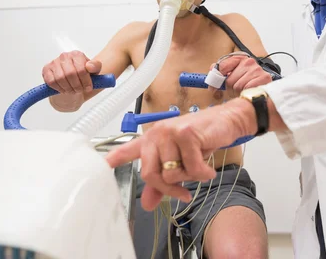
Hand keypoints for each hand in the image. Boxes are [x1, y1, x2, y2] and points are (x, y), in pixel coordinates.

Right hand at [42, 51, 101, 93]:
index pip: (82, 69)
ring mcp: (54, 62)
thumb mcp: (94, 71)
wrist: (72, 80)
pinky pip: (51, 81)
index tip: (88, 88)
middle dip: (77, 86)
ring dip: (68, 88)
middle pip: (71, 74)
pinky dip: (59, 88)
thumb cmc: (83, 75)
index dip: (86, 81)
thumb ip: (96, 67)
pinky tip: (64, 89)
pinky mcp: (46, 69)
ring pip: (60, 78)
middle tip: (79, 90)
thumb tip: (90, 66)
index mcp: (77, 54)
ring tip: (73, 91)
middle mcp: (65, 56)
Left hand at [105, 99, 256, 210]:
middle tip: (183, 192)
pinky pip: (191, 169)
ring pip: (172, 174)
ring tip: (199, 167)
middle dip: (169, 188)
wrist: (226, 121)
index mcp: (151, 140)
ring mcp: (170, 132)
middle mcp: (156, 134)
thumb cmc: (202, 139)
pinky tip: (208, 168)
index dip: (112, 160)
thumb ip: (162, 182)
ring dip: (190, 178)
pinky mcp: (186, 134)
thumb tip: (147, 203)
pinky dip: (203, 173)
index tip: (99, 167)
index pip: (126, 150)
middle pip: (150, 174)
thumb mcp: (181, 162)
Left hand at [208, 56, 272, 93]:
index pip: (221, 66)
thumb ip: (221, 73)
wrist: (266, 91)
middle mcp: (248, 61)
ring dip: (238, 93)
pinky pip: (246, 90)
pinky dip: (246, 94)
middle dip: (230, 89)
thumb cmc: (248, 83)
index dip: (215, 79)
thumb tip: (211, 75)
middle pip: (229, 80)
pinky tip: (250, 92)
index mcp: (239, 58)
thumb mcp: (233, 75)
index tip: (213, 88)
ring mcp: (256, 69)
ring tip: (244, 91)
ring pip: (237, 86)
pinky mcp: (263, 78)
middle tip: (236, 90)